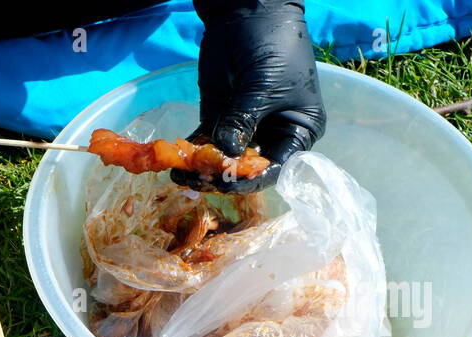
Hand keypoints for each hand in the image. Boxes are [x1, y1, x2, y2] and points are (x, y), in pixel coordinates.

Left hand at [178, 0, 325, 191]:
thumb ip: (243, 119)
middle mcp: (271, 136)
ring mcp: (243, 129)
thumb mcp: (263, 84)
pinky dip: (190, 154)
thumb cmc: (272, 45)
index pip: (276, 168)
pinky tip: (173, 164)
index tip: (226, 184)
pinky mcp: (218, 119)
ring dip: (200, 170)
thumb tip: (224, 152)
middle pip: (245, 169)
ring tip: (179, 176)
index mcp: (297, 131)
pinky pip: (204, 143)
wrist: (247, 12)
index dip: (251, 180)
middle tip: (196, 180)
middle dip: (221, 177)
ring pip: (222, 160)